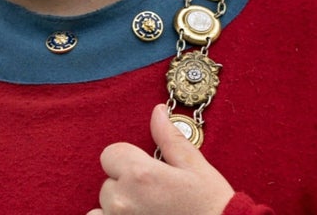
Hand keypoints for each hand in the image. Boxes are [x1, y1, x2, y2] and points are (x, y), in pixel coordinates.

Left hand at [88, 104, 233, 214]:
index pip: (110, 154)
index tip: (148, 170)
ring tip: (148, 210)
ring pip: (104, 206)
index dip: (128, 159)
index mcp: (140, 174)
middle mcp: (122, 200)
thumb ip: (169, 138)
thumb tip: (157, 112)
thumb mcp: (195, 167)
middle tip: (156, 195)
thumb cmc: (211, 206)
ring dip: (119, 207)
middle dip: (127, 185)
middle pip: (108, 182)